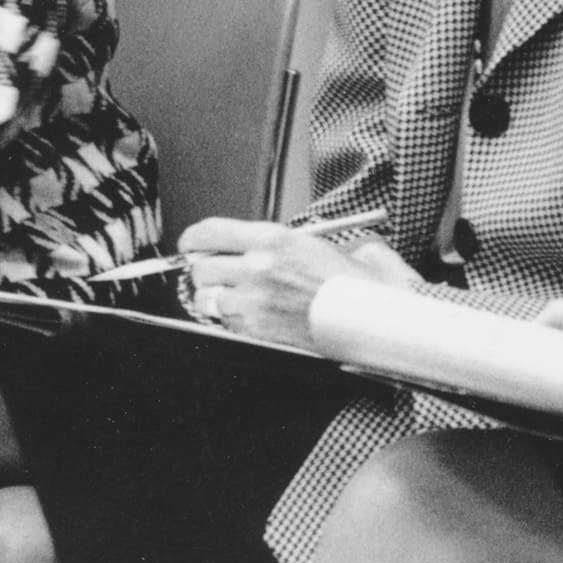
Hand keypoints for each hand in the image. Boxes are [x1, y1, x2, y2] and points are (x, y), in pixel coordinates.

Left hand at [176, 218, 398, 349]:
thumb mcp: (321, 243)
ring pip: (207, 299)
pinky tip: (250, 315)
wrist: (370, 317)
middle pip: (201, 268)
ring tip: (231, 297)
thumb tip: (256, 244)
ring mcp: (256, 301)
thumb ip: (284, 241)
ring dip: (214, 298)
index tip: (191, 244)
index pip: (211, 232)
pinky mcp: (259, 330)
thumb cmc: (353, 282)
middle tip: (215, 274)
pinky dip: (230, 320)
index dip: (194, 238)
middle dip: (205, 271)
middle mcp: (258, 267)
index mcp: (274, 238)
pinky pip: (225, 324)